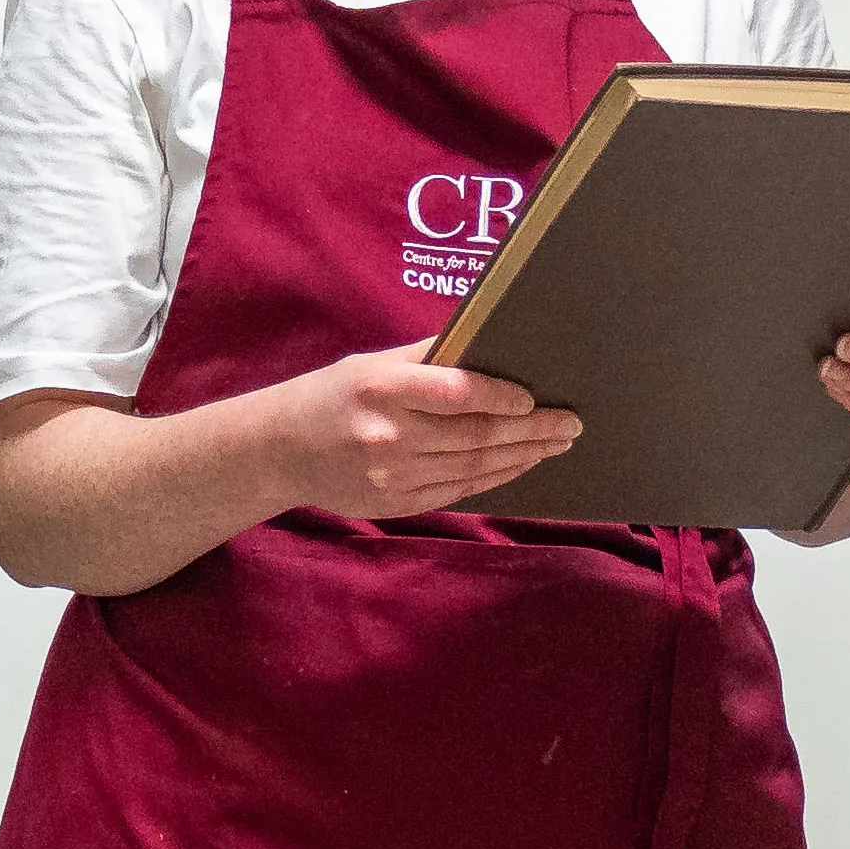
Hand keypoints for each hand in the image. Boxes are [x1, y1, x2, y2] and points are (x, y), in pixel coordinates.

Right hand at [259, 342, 582, 519]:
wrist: (280, 451)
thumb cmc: (333, 395)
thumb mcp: (371, 363)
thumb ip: (428, 357)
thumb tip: (490, 344)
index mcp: (382, 387)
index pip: (456, 392)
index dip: (501, 397)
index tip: (534, 398)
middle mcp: (388, 435)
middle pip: (475, 435)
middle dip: (531, 430)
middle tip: (570, 423)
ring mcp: (392, 476)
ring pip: (473, 467)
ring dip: (522, 455)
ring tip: (556, 443)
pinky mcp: (396, 504)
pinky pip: (458, 490)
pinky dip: (495, 477)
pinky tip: (520, 464)